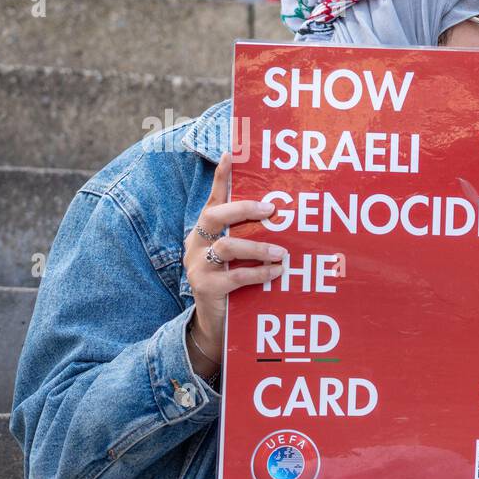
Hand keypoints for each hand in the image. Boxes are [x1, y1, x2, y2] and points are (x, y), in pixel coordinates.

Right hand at [183, 151, 287, 369]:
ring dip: (258, 247)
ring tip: (282, 252)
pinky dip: (259, 273)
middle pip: (214, 216)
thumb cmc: (233, 285)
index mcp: (203, 233)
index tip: (231, 154)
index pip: (213, 200)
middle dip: (243, 209)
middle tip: (271, 209)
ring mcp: (197, 266)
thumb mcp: (239, 259)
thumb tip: (281, 218)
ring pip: (227, 246)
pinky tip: (276, 272)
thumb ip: (249, 238)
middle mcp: (196, 245)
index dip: (221, 178)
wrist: (216, 324)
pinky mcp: (206, 288)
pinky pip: (235, 276)